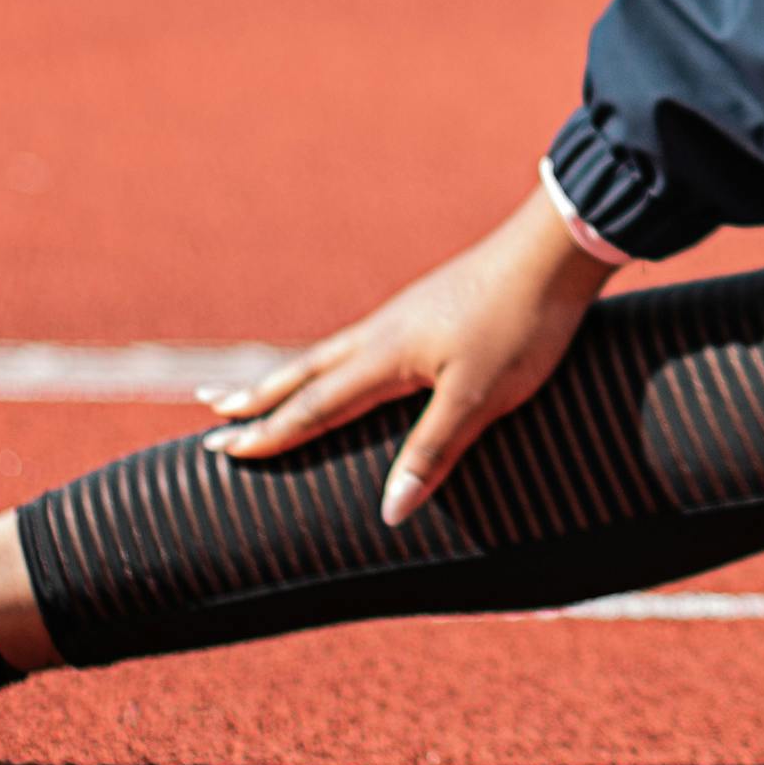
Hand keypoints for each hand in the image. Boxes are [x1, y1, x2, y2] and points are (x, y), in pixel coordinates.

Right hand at [201, 185, 620, 524]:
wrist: (554, 251)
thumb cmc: (520, 325)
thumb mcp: (478, 398)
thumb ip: (432, 453)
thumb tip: (388, 513)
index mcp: (386, 357)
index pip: (313, 404)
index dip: (269, 432)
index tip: (223, 450)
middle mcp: (382, 333)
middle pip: (305, 371)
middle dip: (256, 396)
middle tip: (209, 408)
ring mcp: (403, 316)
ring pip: (329, 353)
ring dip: (287, 375)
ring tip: (255, 385)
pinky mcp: (426, 308)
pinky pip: (359, 343)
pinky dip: (328, 361)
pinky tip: (343, 363)